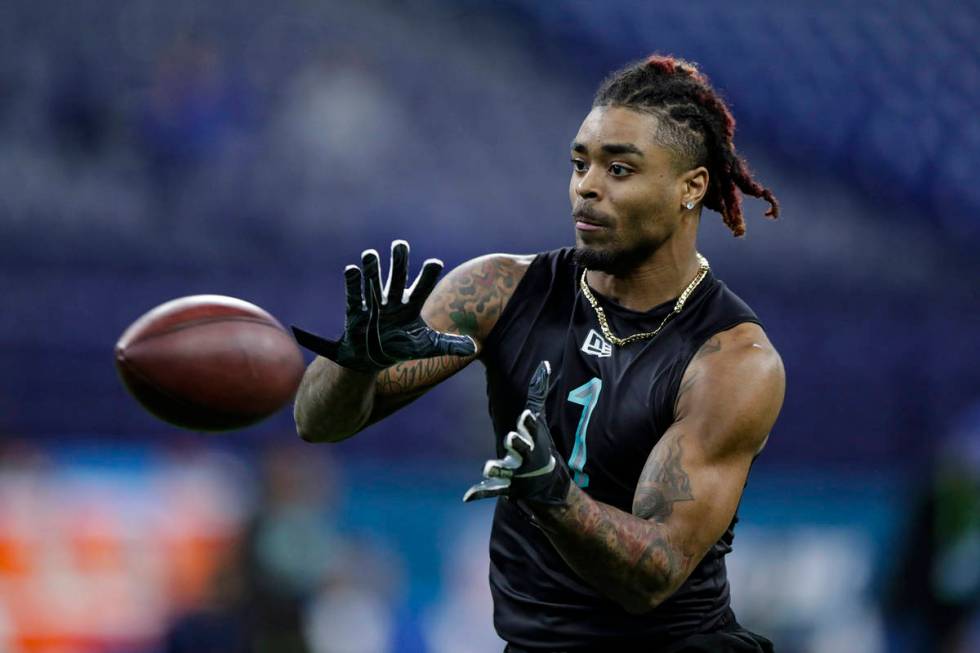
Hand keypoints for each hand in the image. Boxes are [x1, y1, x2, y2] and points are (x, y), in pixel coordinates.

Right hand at [292, 240, 477, 372]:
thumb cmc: (401, 348)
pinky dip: (352, 284)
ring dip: (372, 269)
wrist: (372, 360)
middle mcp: (393, 300)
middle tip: (400, 245)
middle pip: (397, 278)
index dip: (428, 275)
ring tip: (370, 253)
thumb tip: (474, 348)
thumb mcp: (427, 347)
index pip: (423, 287)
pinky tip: (352, 270)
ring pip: (374, 282)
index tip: (435, 263)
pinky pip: (354, 297)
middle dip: (398, 262)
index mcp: (411, 305)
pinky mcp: (356, 313)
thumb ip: (449, 345)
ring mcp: (374, 305)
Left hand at [463, 361, 570, 504]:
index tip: (526, 415)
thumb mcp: (540, 421)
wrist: (546, 482)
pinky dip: (480, 492)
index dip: (529, 423)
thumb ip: (538, 393)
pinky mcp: (505, 486)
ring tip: (487, 467)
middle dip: (517, 444)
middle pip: (521, 448)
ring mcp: (516, 472)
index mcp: (534, 439)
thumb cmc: (540, 445)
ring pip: (504, 470)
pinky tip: (467, 496)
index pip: (533, 429)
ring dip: (496, 468)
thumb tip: (545, 364)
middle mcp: (526, 456)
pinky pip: (491, 490)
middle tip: (510, 437)